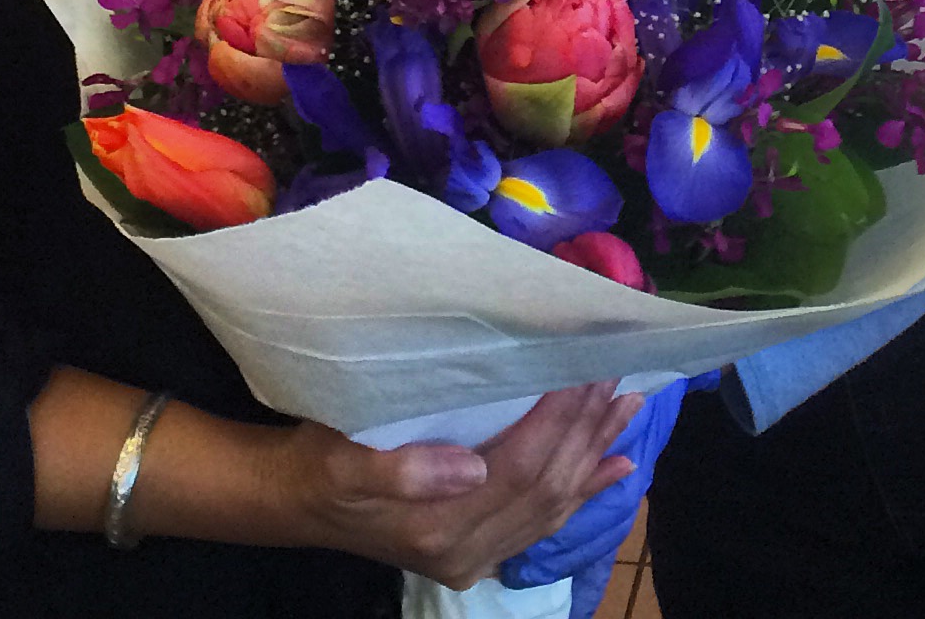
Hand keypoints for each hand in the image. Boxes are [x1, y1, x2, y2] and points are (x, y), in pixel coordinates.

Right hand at [267, 385, 638, 587]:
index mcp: (436, 528)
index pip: (520, 468)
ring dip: (593, 452)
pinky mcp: (479, 549)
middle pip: (546, 486)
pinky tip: (616, 464)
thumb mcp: (340, 460)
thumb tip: (473, 466)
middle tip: (614, 371)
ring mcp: (476, 557)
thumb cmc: (318, 463)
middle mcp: (466, 552)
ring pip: (554, 503)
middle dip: (584, 427)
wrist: (297, 503)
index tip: (587, 367)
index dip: (559, 419)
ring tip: (627, 404)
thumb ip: (402, 471)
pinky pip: (544, 521)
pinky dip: (585, 490)